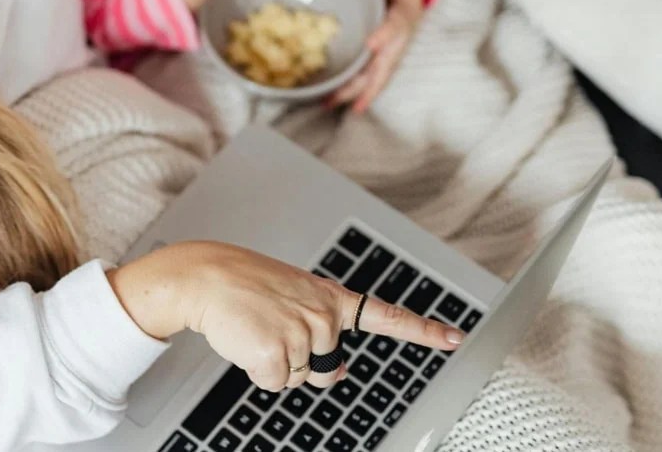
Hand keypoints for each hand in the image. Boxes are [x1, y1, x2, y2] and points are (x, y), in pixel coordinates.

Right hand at [108, 241, 462, 390]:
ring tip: (255, 327)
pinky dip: (255, 371)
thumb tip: (336, 373)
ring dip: (273, 362)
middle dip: (298, 359)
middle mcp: (324, 314)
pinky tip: (245, 339)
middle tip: (272, 327)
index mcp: (331, 297)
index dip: (423, 331)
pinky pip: (273, 383)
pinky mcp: (276, 350)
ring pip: (296, 378)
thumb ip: (322, 330)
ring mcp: (303, 332)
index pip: (387, 315)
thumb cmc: (246, 287)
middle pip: (325, 367)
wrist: (206, 276)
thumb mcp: (294, 297)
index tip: (455, 338)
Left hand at [327, 0, 425, 113]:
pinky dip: (342, 70)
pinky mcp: (365, 47)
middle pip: (362, 81)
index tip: (356, 110)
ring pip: (357, 74)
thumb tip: (371, 45)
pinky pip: (353, 63)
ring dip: (342, 85)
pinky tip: (330, 72)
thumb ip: (388, 30)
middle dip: (346, 94)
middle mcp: (380, 59)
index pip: (376, 81)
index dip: (366, 96)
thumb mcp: (400, 17)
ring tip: (323, 94)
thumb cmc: (404, 8)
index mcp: (389, 57)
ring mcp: (373, 54)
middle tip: (326, 103)